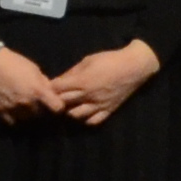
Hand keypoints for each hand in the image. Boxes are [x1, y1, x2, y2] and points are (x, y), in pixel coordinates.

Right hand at [0, 44, 56, 121]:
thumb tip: (53, 94)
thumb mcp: (35, 70)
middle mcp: (27, 102)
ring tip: (26, 104)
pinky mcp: (2, 111)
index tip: (56, 103)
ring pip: (29, 119)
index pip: (57, 108)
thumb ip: (45, 84)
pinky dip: (16, 117)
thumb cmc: (16, 63)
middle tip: (39, 102)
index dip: (59, 106)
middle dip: (43, 109)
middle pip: (43, 114)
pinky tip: (16, 110)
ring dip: (30, 114)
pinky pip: (14, 121)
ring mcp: (14, 108)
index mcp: (38, 91)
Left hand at [41, 39, 158, 126]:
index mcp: (82, 81)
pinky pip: (93, 121)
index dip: (50, 87)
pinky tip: (83, 113)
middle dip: (56, 99)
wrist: (134, 67)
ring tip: (68, 105)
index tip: (46, 86)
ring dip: (69, 111)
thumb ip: (72, 72)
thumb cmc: (110, 60)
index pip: (58, 88)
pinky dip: (85, 119)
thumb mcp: (88, 61)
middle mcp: (89, 95)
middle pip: (64, 102)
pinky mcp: (109, 110)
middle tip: (53, 97)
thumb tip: (59, 79)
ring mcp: (99, 105)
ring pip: (76, 115)